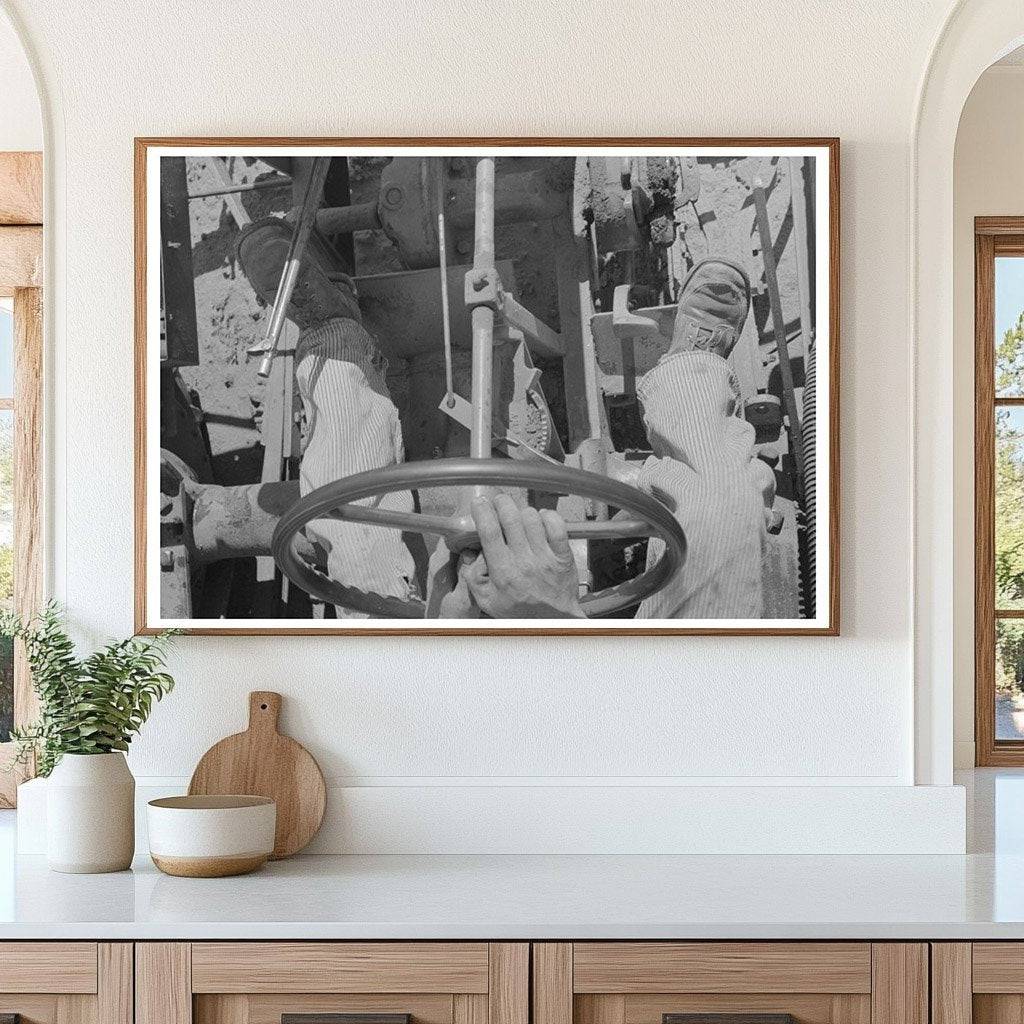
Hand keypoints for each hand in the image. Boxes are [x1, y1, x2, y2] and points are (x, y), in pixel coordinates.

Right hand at [457, 495, 584, 618]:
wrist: (552, 621)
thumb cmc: (521, 611)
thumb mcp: (487, 600)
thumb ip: (473, 577)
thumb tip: (468, 555)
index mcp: (503, 572)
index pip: (490, 532)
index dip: (482, 511)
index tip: (479, 503)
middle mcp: (524, 562)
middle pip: (511, 518)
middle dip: (502, 503)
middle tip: (498, 502)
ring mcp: (546, 558)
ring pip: (532, 518)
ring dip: (523, 510)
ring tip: (519, 515)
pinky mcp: (563, 556)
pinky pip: (557, 526)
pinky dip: (548, 516)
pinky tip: (541, 519)